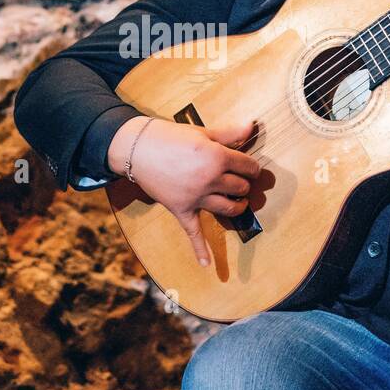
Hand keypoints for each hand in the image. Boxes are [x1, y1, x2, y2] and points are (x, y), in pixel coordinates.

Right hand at [108, 116, 259, 267]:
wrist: (137, 148)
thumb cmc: (170, 136)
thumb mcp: (202, 132)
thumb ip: (229, 133)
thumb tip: (252, 125)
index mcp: (218, 157)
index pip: (248, 166)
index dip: (252, 166)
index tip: (250, 166)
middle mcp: (210, 180)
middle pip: (240, 188)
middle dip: (244, 184)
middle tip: (240, 180)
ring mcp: (196, 198)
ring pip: (228, 208)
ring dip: (238, 207)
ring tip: (239, 202)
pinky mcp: (181, 209)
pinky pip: (193, 232)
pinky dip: (200, 250)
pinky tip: (206, 264)